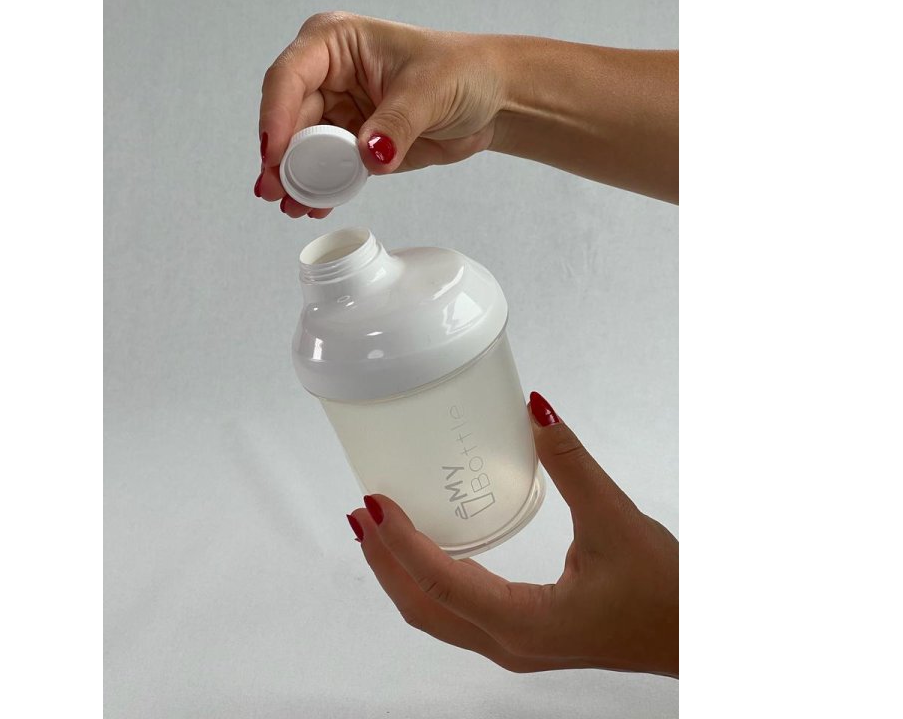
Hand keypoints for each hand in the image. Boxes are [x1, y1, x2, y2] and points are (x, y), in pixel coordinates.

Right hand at [256, 12, 506, 217]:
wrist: (491, 100)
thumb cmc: (463, 71)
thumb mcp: (430, 91)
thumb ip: (396, 123)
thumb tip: (369, 154)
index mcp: (336, 43)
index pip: (290, 76)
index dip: (277, 115)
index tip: (275, 152)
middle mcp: (328, 75)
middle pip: (288, 117)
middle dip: (281, 157)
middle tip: (276, 190)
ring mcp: (337, 111)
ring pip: (302, 148)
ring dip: (296, 179)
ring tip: (293, 206)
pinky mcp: (351, 144)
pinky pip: (326, 169)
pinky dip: (320, 189)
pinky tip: (315, 206)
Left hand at [347, 390, 678, 676]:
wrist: (693, 635)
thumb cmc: (663, 591)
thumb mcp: (615, 519)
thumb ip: (571, 463)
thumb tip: (535, 410)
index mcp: (524, 623)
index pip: (441, 582)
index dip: (401, 542)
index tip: (375, 503)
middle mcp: (508, 644)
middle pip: (422, 607)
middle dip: (384, 561)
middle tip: (364, 512)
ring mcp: (513, 647)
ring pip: (436, 616)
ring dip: (402, 573)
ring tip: (381, 528)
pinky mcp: (522, 637)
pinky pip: (456, 614)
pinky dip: (429, 581)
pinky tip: (428, 548)